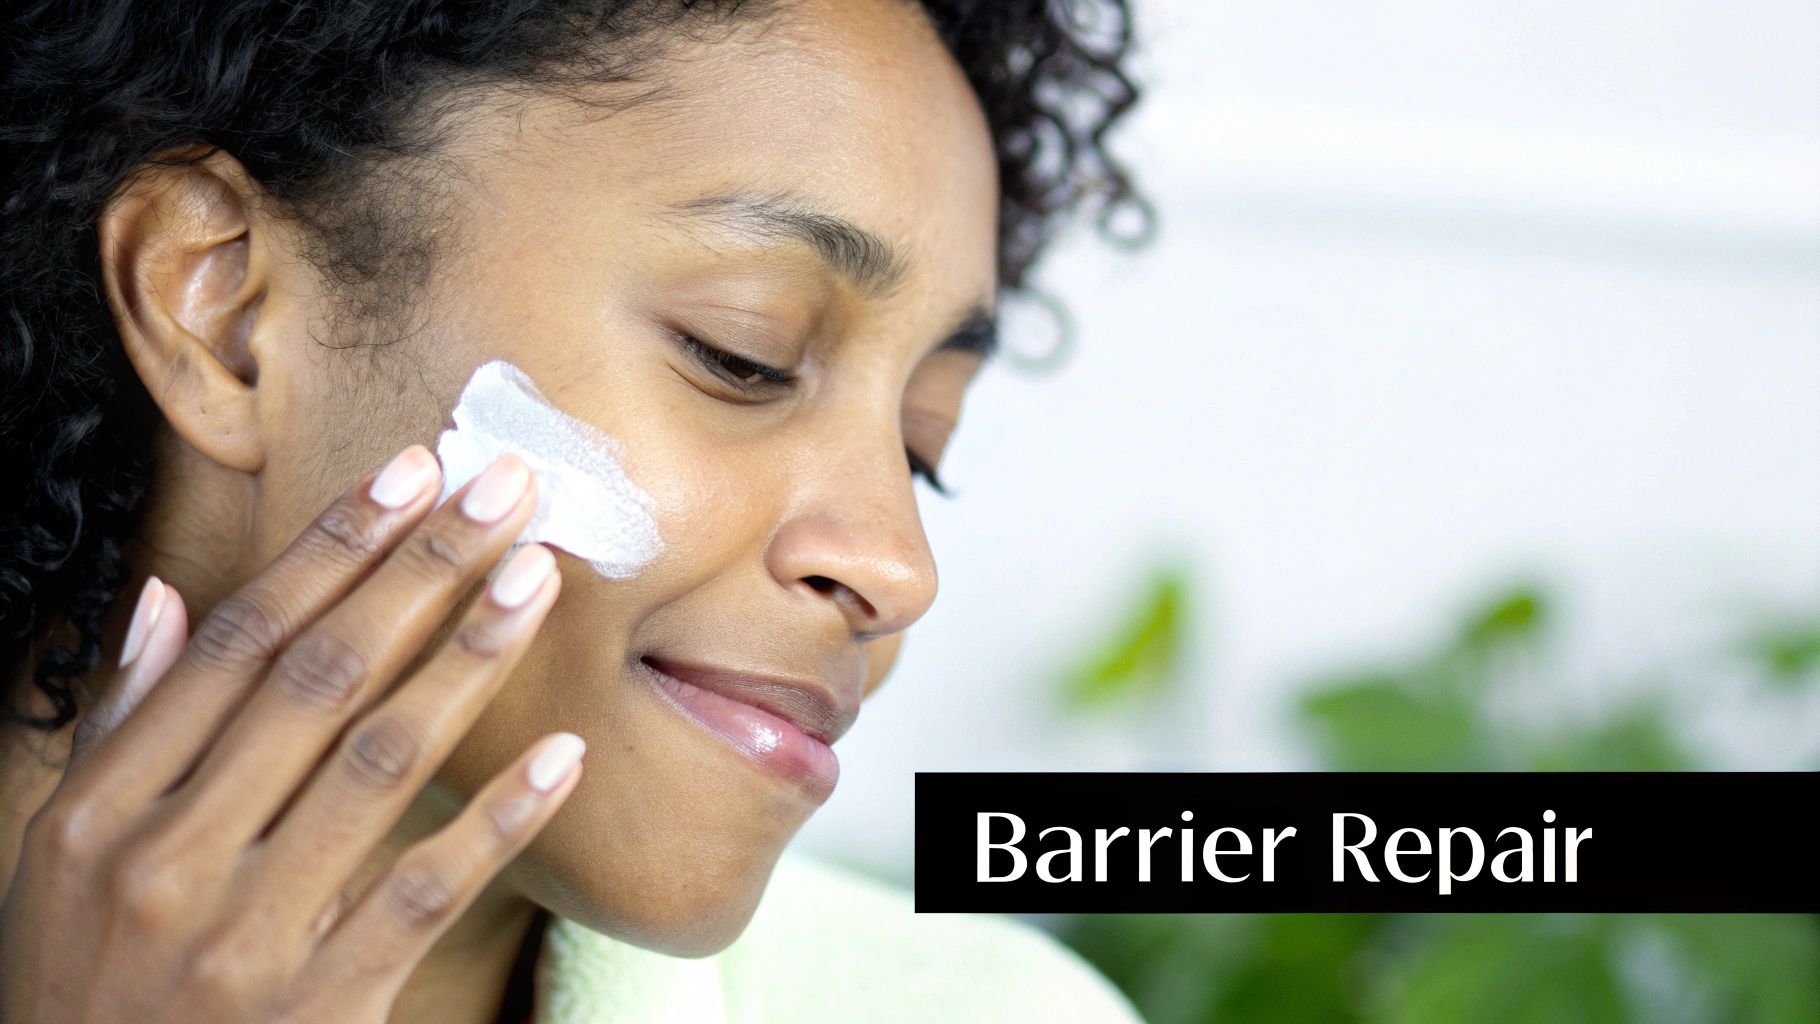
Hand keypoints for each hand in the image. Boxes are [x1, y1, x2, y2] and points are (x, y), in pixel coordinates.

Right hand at [0, 445, 581, 1021]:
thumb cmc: (90, 988)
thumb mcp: (68, 861)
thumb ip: (124, 728)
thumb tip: (170, 601)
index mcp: (105, 810)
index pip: (240, 644)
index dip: (333, 548)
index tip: (410, 473)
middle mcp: (169, 860)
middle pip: (318, 678)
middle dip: (419, 570)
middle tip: (502, 492)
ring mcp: (246, 934)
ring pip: (379, 762)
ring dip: (467, 658)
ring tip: (536, 579)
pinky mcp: (323, 1005)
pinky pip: (425, 892)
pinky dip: (497, 820)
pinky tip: (562, 754)